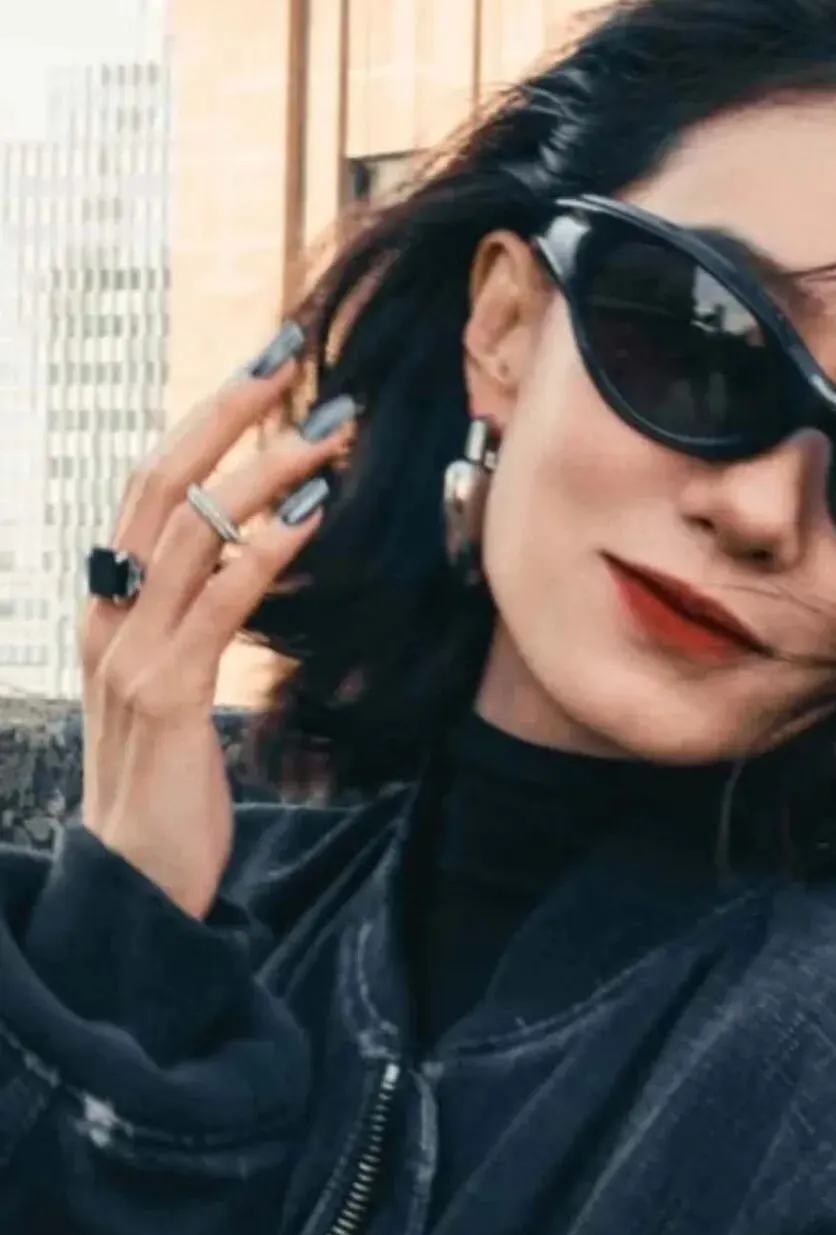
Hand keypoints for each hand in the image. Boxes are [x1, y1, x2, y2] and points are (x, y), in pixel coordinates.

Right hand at [80, 337, 356, 920]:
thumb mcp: (175, 685)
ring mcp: (131, 653)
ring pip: (190, 530)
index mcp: (108, 604)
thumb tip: (248, 559)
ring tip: (327, 430)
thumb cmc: (169, 784)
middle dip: (226, 410)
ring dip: (263, 470)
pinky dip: (265, 550)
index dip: (204, 418)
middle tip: (291, 354)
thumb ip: (195, 620)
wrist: (137, 879)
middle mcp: (108, 614)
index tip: (265, 365)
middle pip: (159, 482)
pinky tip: (312, 515)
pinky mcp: (167, 696)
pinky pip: (218, 603)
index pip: (150, 485)